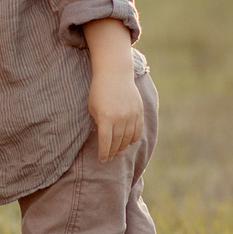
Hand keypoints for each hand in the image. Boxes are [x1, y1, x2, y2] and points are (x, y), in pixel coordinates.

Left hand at [81, 16, 141, 158]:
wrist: (115, 73)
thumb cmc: (99, 90)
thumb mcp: (93, 107)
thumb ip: (99, 123)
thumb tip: (105, 139)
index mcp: (106, 118)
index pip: (105, 142)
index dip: (104, 153)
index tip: (102, 160)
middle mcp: (120, 118)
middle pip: (117, 142)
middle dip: (112, 152)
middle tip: (109, 157)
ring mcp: (131, 115)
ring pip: (128, 138)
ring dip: (123, 146)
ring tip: (118, 151)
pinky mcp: (139, 111)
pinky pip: (138, 130)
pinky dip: (133, 138)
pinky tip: (128, 142)